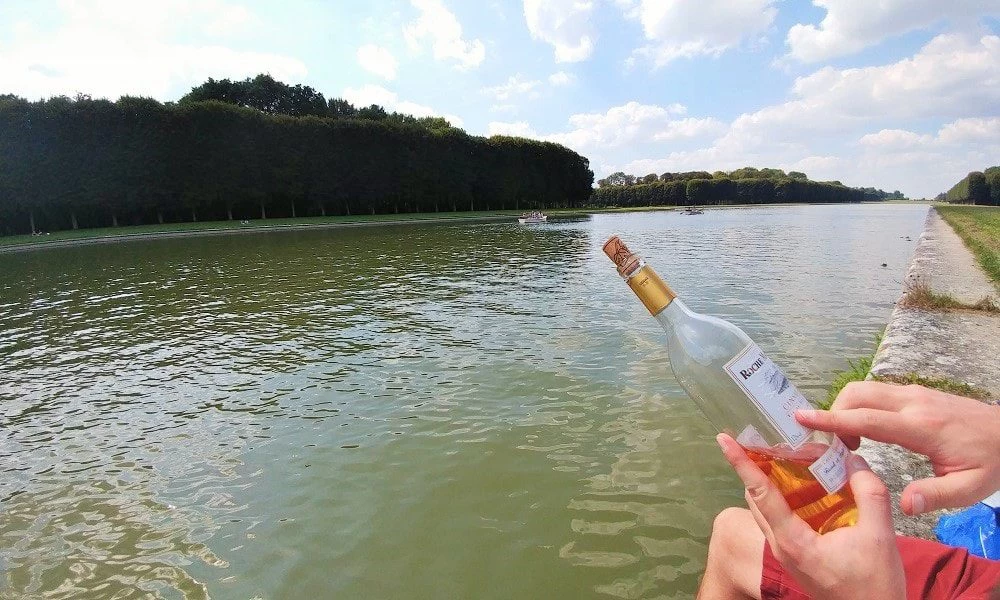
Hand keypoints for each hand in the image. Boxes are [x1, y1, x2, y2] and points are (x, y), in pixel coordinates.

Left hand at [717, 433, 905, 599]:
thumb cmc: (873, 586)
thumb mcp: (879, 536)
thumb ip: (868, 493)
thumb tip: (854, 461)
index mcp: (792, 540)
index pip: (759, 492)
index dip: (740, 463)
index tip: (724, 440)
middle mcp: (780, 546)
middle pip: (754, 498)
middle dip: (754, 467)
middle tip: (763, 441)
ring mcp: (785, 553)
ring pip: (764, 510)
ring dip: (768, 484)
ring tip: (783, 459)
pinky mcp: (794, 557)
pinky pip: (778, 521)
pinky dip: (783, 500)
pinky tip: (805, 490)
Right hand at [796, 381, 999, 514]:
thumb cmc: (989, 461)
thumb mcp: (971, 488)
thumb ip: (936, 495)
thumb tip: (903, 504)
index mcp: (921, 427)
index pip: (866, 418)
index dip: (831, 419)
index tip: (802, 417)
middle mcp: (912, 402)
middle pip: (857, 396)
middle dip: (834, 414)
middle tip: (839, 448)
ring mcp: (913, 393)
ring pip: (863, 389)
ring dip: (846, 409)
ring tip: (853, 442)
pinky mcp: (914, 392)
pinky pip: (875, 392)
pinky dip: (859, 406)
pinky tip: (867, 431)